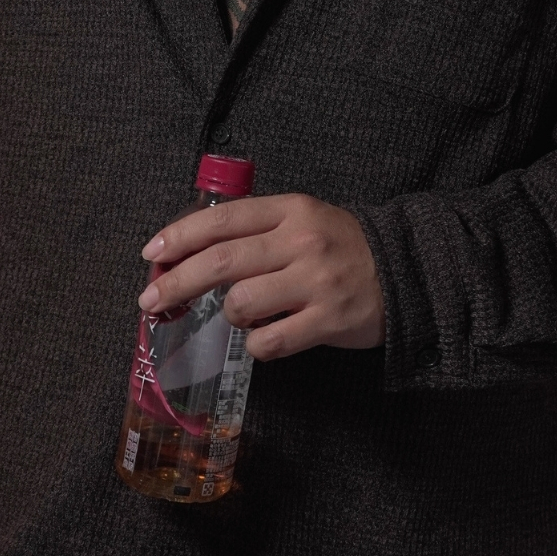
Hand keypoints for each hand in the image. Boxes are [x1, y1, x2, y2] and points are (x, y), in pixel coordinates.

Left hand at [137, 194, 385, 360]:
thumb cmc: (341, 245)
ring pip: (241, 304)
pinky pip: (270, 342)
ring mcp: (315, 281)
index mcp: (289, 210)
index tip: (152, 252)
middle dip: (176, 282)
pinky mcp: (328, 320)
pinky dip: (258, 345)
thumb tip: (190, 249)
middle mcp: (300, 241)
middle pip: (221, 262)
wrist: (407, 270)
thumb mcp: (302, 219)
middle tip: (149, 300)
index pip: (222, 220)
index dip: (180, 236)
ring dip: (229, 315)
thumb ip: (256, 229)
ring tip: (242, 315)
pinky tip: (266, 338)